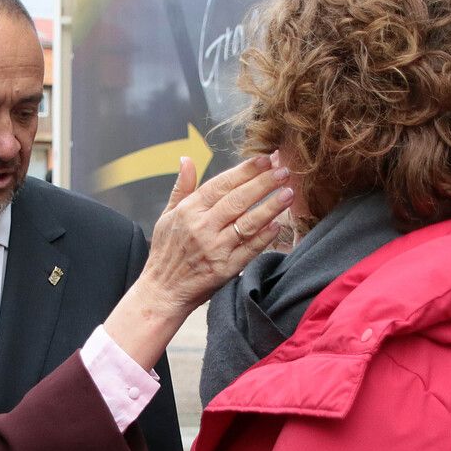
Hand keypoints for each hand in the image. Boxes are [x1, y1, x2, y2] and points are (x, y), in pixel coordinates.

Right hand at [135, 154, 291, 317]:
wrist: (162, 291)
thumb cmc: (165, 253)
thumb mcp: (166, 216)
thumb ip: (182, 187)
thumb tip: (186, 159)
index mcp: (189, 211)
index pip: (221, 184)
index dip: (245, 170)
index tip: (264, 159)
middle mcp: (202, 227)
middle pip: (238, 200)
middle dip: (263, 183)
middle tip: (284, 170)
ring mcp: (215, 248)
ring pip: (247, 223)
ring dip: (270, 207)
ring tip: (288, 193)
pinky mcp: (225, 269)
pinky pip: (249, 249)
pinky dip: (264, 237)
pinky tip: (278, 225)